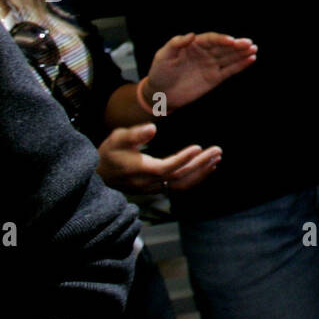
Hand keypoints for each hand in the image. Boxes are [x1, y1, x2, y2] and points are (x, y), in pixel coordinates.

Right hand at [96, 122, 220, 193]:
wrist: (99, 174)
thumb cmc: (110, 153)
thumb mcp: (118, 139)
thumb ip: (135, 134)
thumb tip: (152, 129)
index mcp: (141, 170)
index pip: (166, 167)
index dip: (183, 159)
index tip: (199, 148)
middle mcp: (149, 182)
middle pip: (179, 176)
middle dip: (200, 164)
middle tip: (218, 151)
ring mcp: (153, 187)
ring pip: (181, 184)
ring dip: (201, 173)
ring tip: (216, 160)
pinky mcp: (156, 188)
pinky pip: (179, 186)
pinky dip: (194, 179)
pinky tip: (206, 169)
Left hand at [145, 31, 256, 112]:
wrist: (160, 94)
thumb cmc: (159, 72)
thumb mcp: (163, 56)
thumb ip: (176, 44)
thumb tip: (192, 35)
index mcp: (195, 44)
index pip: (212, 39)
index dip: (222, 39)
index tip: (231, 41)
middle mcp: (206, 53)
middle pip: (224, 47)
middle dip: (237, 45)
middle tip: (249, 43)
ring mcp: (211, 65)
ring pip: (230, 57)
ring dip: (242, 53)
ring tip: (254, 49)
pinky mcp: (214, 78)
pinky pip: (230, 70)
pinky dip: (240, 65)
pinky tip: (251, 59)